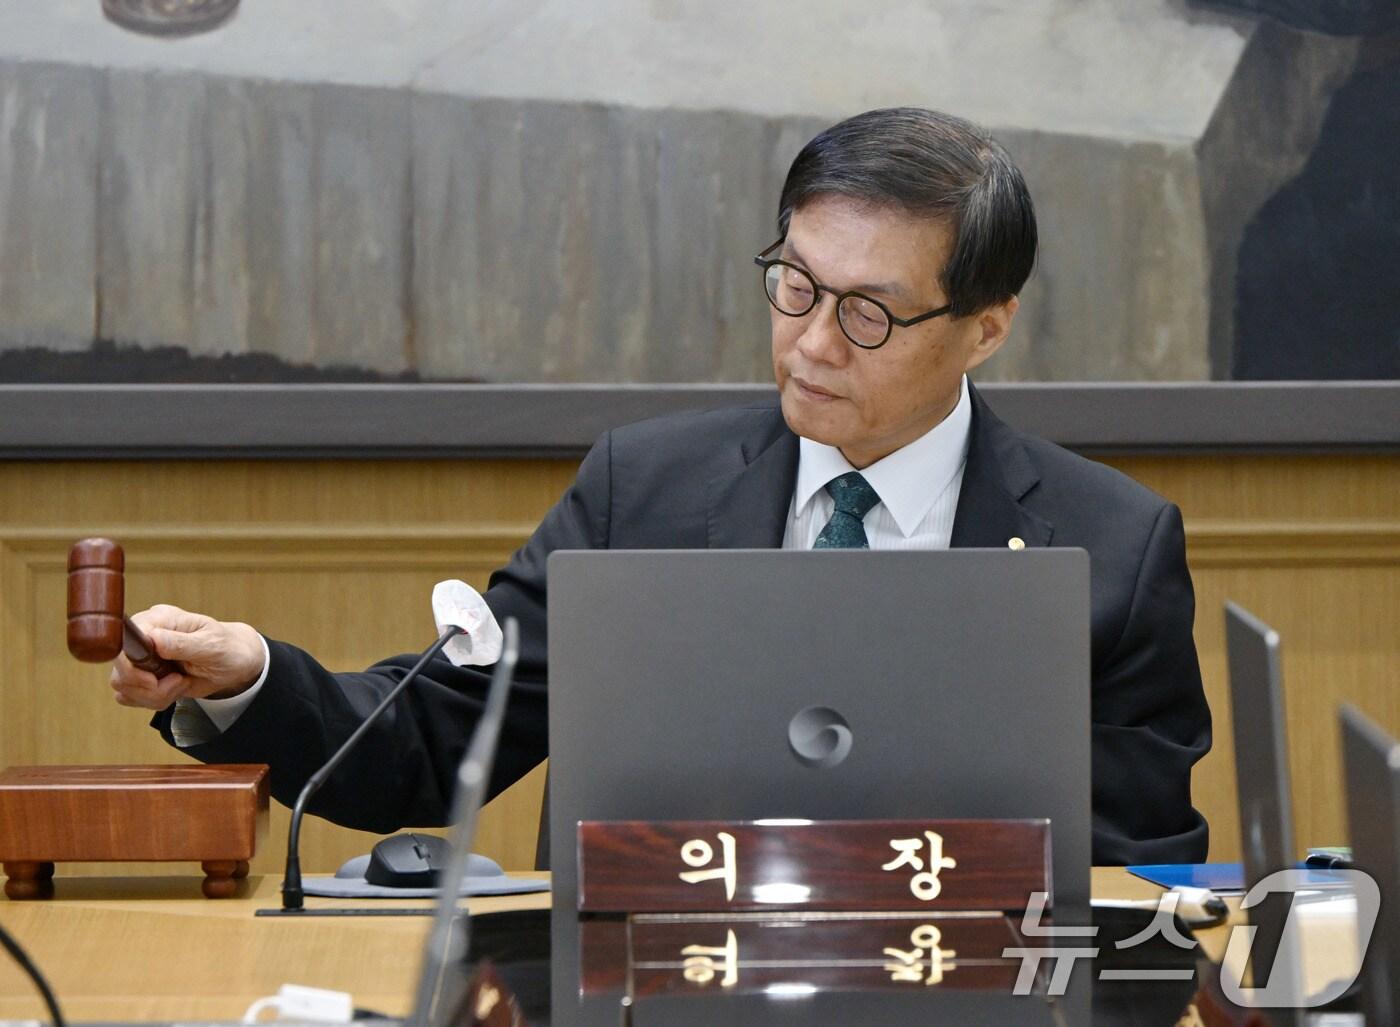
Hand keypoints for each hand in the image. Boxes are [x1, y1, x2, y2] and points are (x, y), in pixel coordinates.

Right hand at [108, 604, 264, 710]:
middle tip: (179, 681)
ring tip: (180, 683)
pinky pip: (129, 696)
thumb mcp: (211, 645)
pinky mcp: (143, 675)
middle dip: (149, 687)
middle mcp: (144, 637)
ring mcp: (141, 657)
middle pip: (120, 669)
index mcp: (158, 620)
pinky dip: (151, 700)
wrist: (234, 663)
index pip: (124, 641)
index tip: (155, 679)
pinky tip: (173, 690)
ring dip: (153, 695)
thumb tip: (153, 638)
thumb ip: (182, 643)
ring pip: (123, 686)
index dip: (133, 667)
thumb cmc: (227, 648)